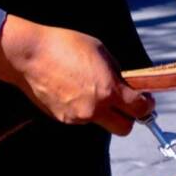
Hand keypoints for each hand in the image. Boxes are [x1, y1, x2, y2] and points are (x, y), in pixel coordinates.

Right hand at [0, 15, 153, 135]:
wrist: (29, 55)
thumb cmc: (64, 45)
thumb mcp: (101, 52)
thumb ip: (117, 74)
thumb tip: (126, 86)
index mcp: (109, 91)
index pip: (139, 110)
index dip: (146, 106)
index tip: (146, 101)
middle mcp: (95, 109)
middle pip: (124, 129)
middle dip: (128, 118)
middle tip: (124, 105)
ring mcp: (78, 118)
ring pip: (101, 122)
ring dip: (103, 111)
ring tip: (89, 89)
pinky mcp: (63, 120)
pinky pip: (82, 118)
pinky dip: (83, 109)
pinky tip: (72, 92)